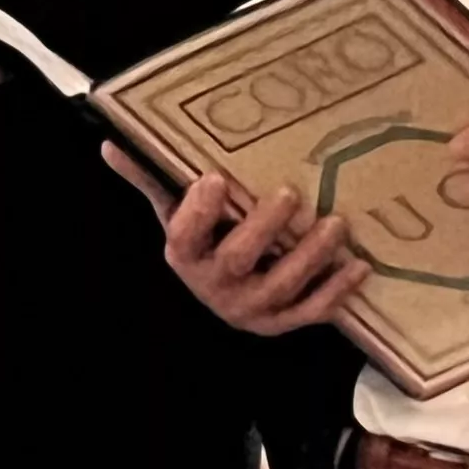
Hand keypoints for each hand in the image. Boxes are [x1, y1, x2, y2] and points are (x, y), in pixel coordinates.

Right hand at [156, 171, 367, 335]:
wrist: (219, 300)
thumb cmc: (200, 243)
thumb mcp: (173, 213)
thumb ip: (149, 180)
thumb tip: (109, 144)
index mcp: (184, 256)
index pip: (184, 235)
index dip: (200, 211)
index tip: (216, 178)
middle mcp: (214, 287)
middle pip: (237, 259)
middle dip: (264, 227)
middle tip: (291, 193)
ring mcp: (250, 310)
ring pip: (281, 287)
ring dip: (310, 257)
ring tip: (336, 223)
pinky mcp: (282, 324)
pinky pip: (311, 312)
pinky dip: (336, 292)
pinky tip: (358, 266)